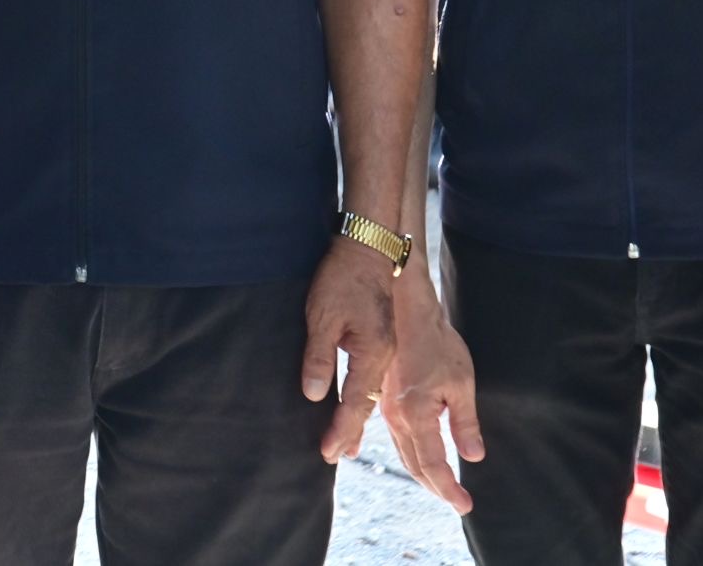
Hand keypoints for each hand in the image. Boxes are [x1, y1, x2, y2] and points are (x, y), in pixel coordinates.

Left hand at [304, 236, 397, 463]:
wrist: (368, 248)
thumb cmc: (341, 278)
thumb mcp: (322, 317)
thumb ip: (319, 358)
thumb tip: (316, 395)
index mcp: (373, 353)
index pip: (356, 402)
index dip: (342, 429)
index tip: (330, 451)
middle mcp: (385, 355)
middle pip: (368, 403)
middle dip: (350, 430)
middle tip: (336, 455)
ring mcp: (386, 347)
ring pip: (372, 392)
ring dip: (357, 416)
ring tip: (346, 442)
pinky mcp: (381, 339)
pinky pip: (373, 377)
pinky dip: (363, 396)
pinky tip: (355, 403)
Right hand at [381, 277, 481, 511]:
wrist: (404, 309)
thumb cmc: (436, 342)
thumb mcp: (461, 382)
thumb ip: (465, 422)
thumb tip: (473, 456)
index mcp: (416, 414)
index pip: (433, 464)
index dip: (449, 489)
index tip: (464, 506)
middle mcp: (396, 416)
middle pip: (414, 464)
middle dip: (435, 487)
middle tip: (456, 502)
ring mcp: (386, 406)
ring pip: (402, 452)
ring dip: (420, 473)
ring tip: (439, 488)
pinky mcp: (382, 397)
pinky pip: (393, 436)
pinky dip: (408, 454)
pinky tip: (412, 459)